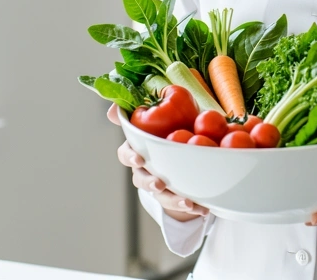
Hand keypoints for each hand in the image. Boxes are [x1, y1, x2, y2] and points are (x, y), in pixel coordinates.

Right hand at [108, 103, 209, 221]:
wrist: (184, 150)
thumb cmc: (169, 128)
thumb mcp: (160, 114)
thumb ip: (137, 110)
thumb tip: (113, 109)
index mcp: (138, 150)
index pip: (126, 154)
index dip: (131, 157)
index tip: (140, 159)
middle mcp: (144, 170)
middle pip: (141, 179)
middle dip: (150, 183)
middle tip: (160, 184)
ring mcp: (158, 185)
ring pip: (161, 196)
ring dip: (173, 200)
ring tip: (188, 202)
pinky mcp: (174, 197)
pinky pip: (180, 205)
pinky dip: (192, 207)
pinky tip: (203, 207)